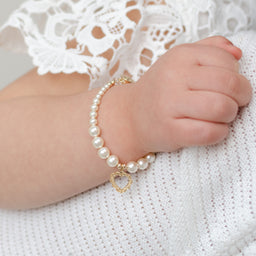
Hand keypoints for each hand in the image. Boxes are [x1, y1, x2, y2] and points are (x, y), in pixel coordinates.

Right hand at [131, 36, 251, 152]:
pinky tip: (212, 130)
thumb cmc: (161, 90)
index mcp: (180, 56)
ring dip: (230, 115)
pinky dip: (220, 133)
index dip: (237, 76)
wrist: (131, 116)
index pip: (226, 61)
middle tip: (233, 103)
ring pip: (221, 108)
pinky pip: (209, 132)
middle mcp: (173, 77)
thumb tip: (237, 54)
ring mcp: (169, 105)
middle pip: (229, 84)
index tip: (230, 88)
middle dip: (240, 97)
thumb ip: (210, 49)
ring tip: (221, 117)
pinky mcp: (170, 131)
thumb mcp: (179, 61)